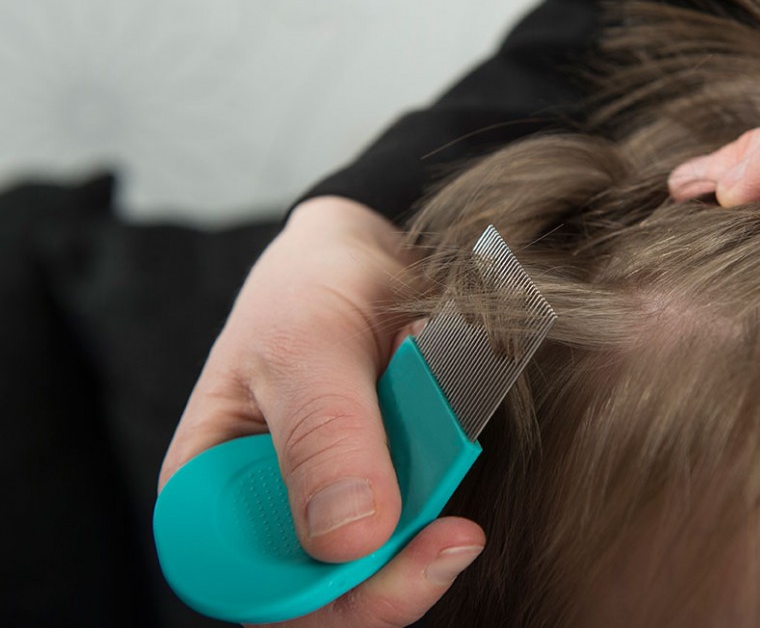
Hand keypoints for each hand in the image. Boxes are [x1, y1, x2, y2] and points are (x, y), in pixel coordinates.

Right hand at [158, 196, 482, 625]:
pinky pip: (432, 511)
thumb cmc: (309, 288)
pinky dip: (453, 472)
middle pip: (336, 592)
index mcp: (211, 490)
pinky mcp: (391, 487)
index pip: (258, 588)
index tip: (406, 547)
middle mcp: (271, 510)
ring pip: (394, 556)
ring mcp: (337, 502)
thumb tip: (349, 538)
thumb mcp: (305, 343)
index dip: (332, 594)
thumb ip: (323, 434)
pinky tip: (450, 418)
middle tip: (458, 528)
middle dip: (401, 558)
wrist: (367, 254)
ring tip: (437, 414)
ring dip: (433, 499)